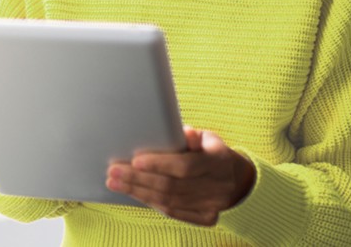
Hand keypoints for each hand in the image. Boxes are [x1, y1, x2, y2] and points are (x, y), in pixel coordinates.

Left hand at [106, 126, 256, 225]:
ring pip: (169, 201)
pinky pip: (174, 212)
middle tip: (113, 172)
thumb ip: (193, 136)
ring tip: (115, 183)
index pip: (185, 166)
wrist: (237, 179)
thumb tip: (183, 132)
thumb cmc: (212, 152)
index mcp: (219, 161)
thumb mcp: (208, 137)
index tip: (134, 160)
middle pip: (171, 186)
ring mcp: (212, 204)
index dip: (159, 164)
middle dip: (139, 179)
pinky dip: (151, 203)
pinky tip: (134, 194)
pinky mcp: (206, 217)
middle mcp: (217, 185)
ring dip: (138, 192)